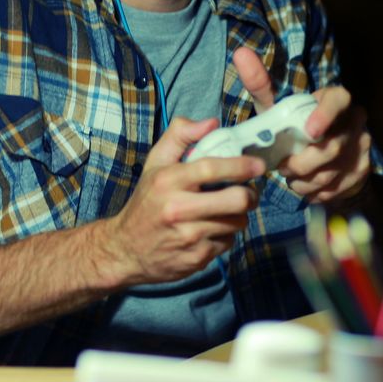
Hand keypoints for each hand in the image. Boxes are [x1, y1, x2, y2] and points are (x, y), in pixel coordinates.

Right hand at [103, 117, 264, 285]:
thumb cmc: (146, 202)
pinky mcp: (196, 258)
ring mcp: (188, 236)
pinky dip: (225, 235)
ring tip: (223, 212)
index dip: (241, 166)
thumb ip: (180, 136)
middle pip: (235, 200)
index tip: (258, 165)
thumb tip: (211, 123)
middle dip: (250, 195)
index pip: (212, 168)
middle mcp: (177, 209)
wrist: (125, 250)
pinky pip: (228, 243)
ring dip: (237, 216)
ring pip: (236, 222)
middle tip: (247, 193)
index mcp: (168, 181)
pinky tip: (210, 231)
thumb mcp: (154, 164)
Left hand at [232, 47, 371, 202]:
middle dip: (301, 163)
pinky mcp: (361, 171)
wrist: (320, 158)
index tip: (309, 132)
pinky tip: (304, 186)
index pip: (340, 99)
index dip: (327, 115)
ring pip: (333, 172)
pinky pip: (336, 188)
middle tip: (282, 167)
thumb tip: (240, 53)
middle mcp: (354, 121)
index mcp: (335, 99)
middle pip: (332, 146)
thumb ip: (259, 84)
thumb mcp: (274, 107)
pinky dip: (314, 192)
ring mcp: (362, 147)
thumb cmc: (292, 126)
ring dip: (305, 181)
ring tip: (290, 177)